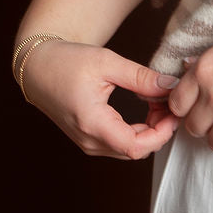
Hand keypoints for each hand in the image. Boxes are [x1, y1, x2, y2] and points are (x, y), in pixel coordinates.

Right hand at [20, 40, 179, 160]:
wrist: (38, 68)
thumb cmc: (68, 62)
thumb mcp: (107, 62)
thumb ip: (141, 77)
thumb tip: (171, 87)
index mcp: (92, 123)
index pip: (136, 147)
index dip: (162, 133)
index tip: (174, 111)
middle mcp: (89, 140)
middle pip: (136, 150)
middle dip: (160, 130)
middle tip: (170, 102)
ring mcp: (88, 143)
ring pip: (130, 149)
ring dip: (151, 130)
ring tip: (159, 101)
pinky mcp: (89, 139)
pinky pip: (121, 143)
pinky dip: (139, 130)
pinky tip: (147, 108)